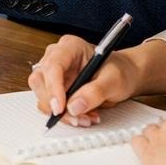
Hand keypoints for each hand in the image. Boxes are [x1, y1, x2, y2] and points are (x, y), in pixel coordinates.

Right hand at [28, 34, 143, 125]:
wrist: (125, 77)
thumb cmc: (120, 71)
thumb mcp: (114, 80)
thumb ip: (95, 92)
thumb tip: (74, 106)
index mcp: (70, 47)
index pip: (53, 65)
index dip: (53, 88)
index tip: (60, 107)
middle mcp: (57, 58)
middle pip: (40, 81)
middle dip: (55, 103)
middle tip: (75, 117)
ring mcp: (53, 74)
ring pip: (42, 95)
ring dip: (61, 112)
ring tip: (85, 117)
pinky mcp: (54, 89)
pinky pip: (50, 105)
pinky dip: (64, 115)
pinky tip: (82, 115)